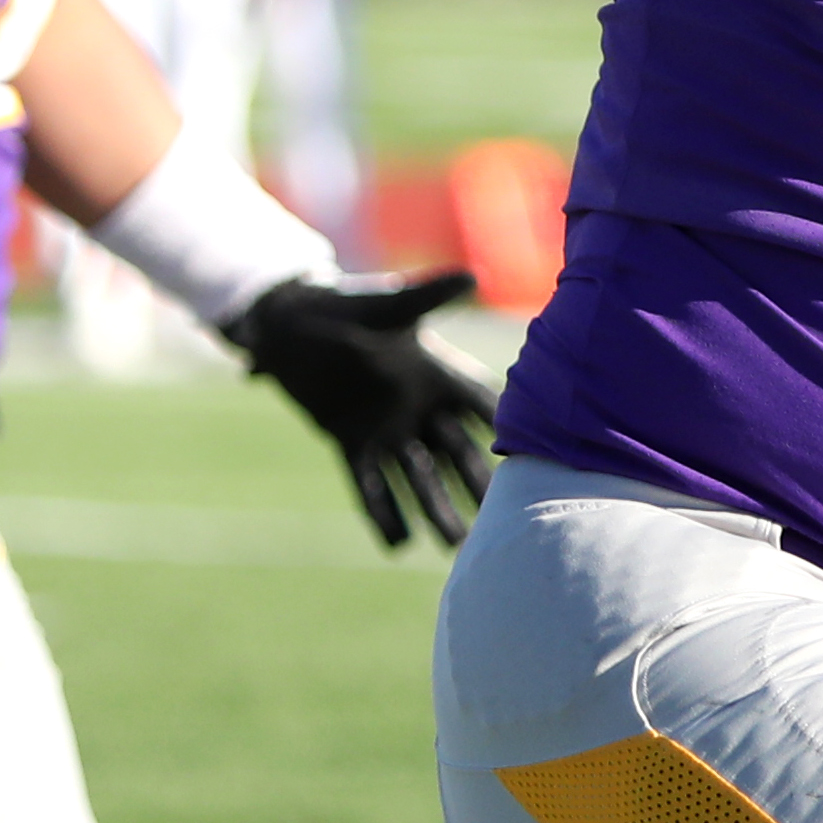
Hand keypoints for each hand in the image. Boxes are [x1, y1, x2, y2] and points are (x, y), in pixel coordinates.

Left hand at [225, 271, 498, 547]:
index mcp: (433, 369)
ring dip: (434, 507)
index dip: (502, 428)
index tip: (533, 454)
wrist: (288, 323)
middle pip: (454, 451)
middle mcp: (415, 404)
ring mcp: (384, 427)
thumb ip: (428, 297)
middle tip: (498, 515)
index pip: (477, 402)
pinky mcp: (350, 442)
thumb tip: (472, 278)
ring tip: (453, 544)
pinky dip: (382, 512)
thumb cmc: (343, 304)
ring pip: (417, 475)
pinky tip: (397, 544)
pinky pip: (370, 483)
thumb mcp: (388, 303)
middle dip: (474, 483)